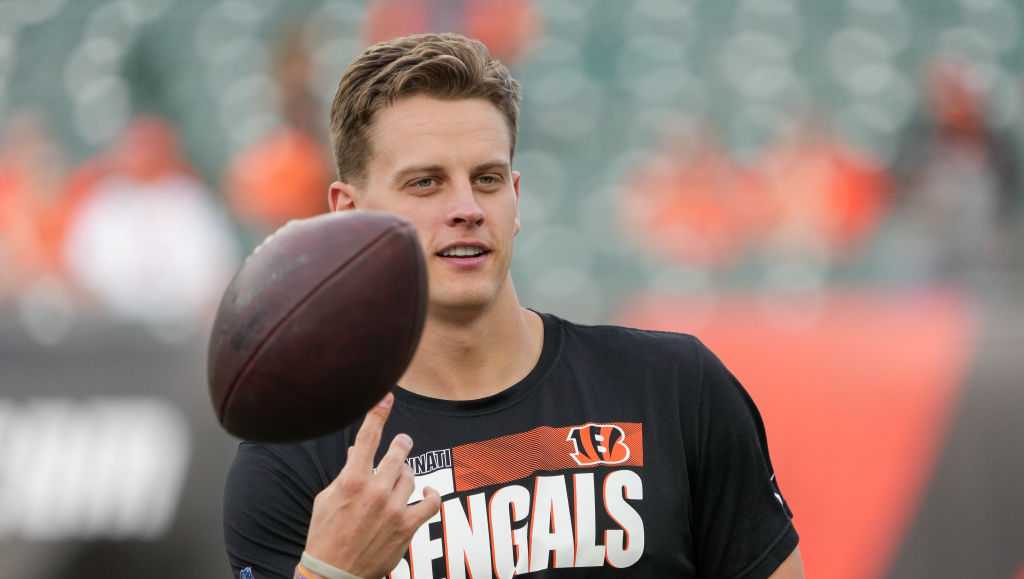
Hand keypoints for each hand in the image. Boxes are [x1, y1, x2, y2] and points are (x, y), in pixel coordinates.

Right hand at [302, 392, 440, 577]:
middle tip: (402, 442)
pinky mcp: (407, 526)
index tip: (386, 396)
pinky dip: (431, 495)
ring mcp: (393, 508)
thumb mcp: (327, 497)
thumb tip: (359, 449)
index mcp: (351, 480)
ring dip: (405, 476)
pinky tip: (427, 492)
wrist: (333, 573)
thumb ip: (346, 472)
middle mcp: (374, 490)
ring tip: (398, 481)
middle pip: (398, 453)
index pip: (367, 439)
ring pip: (411, 477)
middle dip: (401, 445)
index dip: (378, 414)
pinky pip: (431, 502)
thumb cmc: (326, 534)